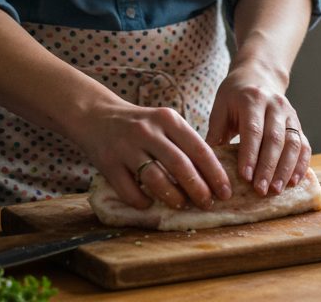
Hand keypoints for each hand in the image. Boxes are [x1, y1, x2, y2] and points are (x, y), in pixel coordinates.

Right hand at [69, 101, 232, 211]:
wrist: (95, 116)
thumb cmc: (139, 124)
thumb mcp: (163, 123)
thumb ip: (184, 143)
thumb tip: (212, 176)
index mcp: (168, 119)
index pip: (199, 149)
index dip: (215, 174)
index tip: (225, 192)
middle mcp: (148, 131)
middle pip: (180, 165)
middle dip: (198, 189)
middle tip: (207, 204)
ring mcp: (127, 147)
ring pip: (155, 179)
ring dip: (173, 196)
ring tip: (182, 204)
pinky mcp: (108, 163)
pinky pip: (129, 190)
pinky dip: (142, 201)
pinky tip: (149, 203)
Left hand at [206, 61, 310, 195]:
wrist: (258, 77)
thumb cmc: (234, 96)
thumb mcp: (221, 107)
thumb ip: (215, 133)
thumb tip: (206, 163)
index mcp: (253, 99)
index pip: (253, 130)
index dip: (250, 155)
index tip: (245, 177)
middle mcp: (276, 105)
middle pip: (275, 139)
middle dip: (268, 167)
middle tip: (261, 190)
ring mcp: (290, 115)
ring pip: (293, 144)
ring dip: (285, 169)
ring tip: (276, 190)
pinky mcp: (298, 124)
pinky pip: (304, 145)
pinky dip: (300, 164)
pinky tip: (293, 181)